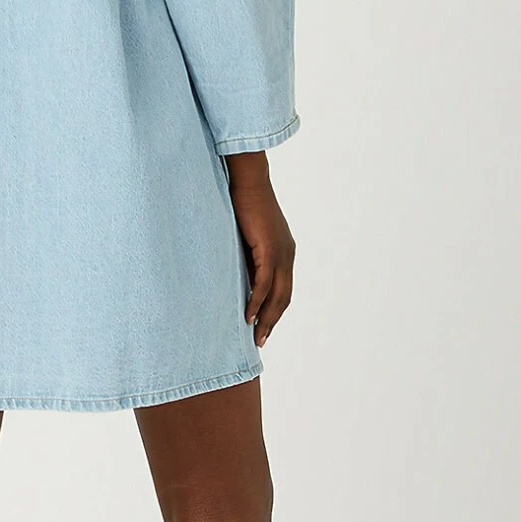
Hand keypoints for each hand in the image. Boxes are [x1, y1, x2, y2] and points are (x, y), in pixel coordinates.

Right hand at [224, 151, 294, 345]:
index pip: (283, 289)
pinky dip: (256, 302)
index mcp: (284, 251)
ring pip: (277, 295)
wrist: (246, 180)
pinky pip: (264, 284)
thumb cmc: (240, 203)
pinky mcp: (270, 250)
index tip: (262, 327)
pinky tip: (247, 316)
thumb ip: (244, 255)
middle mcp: (287, 254)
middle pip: (284, 298)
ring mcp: (281, 253)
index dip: (274, 310)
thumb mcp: (244, 236)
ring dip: (265, 318)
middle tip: (259, 341)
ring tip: (255, 336)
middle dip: (271, 321)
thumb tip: (233, 273)